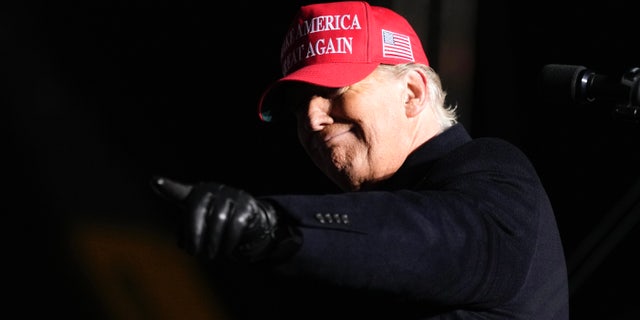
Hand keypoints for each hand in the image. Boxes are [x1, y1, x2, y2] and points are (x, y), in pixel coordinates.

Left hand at [151, 176, 278, 262]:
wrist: (247, 219)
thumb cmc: (215, 222)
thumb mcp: (198, 227)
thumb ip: (186, 234)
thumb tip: (183, 243)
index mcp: (195, 194)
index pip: (178, 191)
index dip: (167, 187)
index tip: (155, 181)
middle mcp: (211, 189)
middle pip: (197, 210)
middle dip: (195, 234)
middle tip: (194, 253)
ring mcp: (230, 194)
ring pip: (218, 218)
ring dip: (213, 241)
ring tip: (210, 255)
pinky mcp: (246, 203)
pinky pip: (236, 223)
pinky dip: (229, 241)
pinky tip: (225, 251)